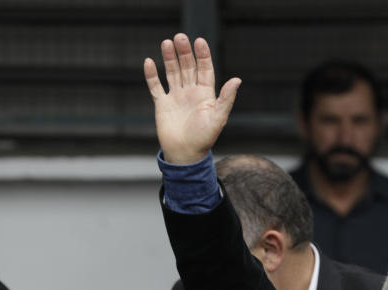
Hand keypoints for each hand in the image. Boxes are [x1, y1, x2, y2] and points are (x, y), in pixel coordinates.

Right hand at [143, 33, 240, 164]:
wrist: (185, 154)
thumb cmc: (204, 138)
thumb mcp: (218, 117)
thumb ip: (226, 98)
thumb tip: (237, 80)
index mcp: (206, 94)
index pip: (205, 69)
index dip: (202, 55)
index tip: (199, 41)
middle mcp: (191, 93)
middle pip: (188, 67)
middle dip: (184, 52)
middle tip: (180, 37)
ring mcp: (176, 97)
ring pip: (172, 72)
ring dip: (169, 58)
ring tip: (167, 43)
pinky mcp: (162, 104)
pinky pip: (155, 86)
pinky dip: (151, 75)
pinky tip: (149, 62)